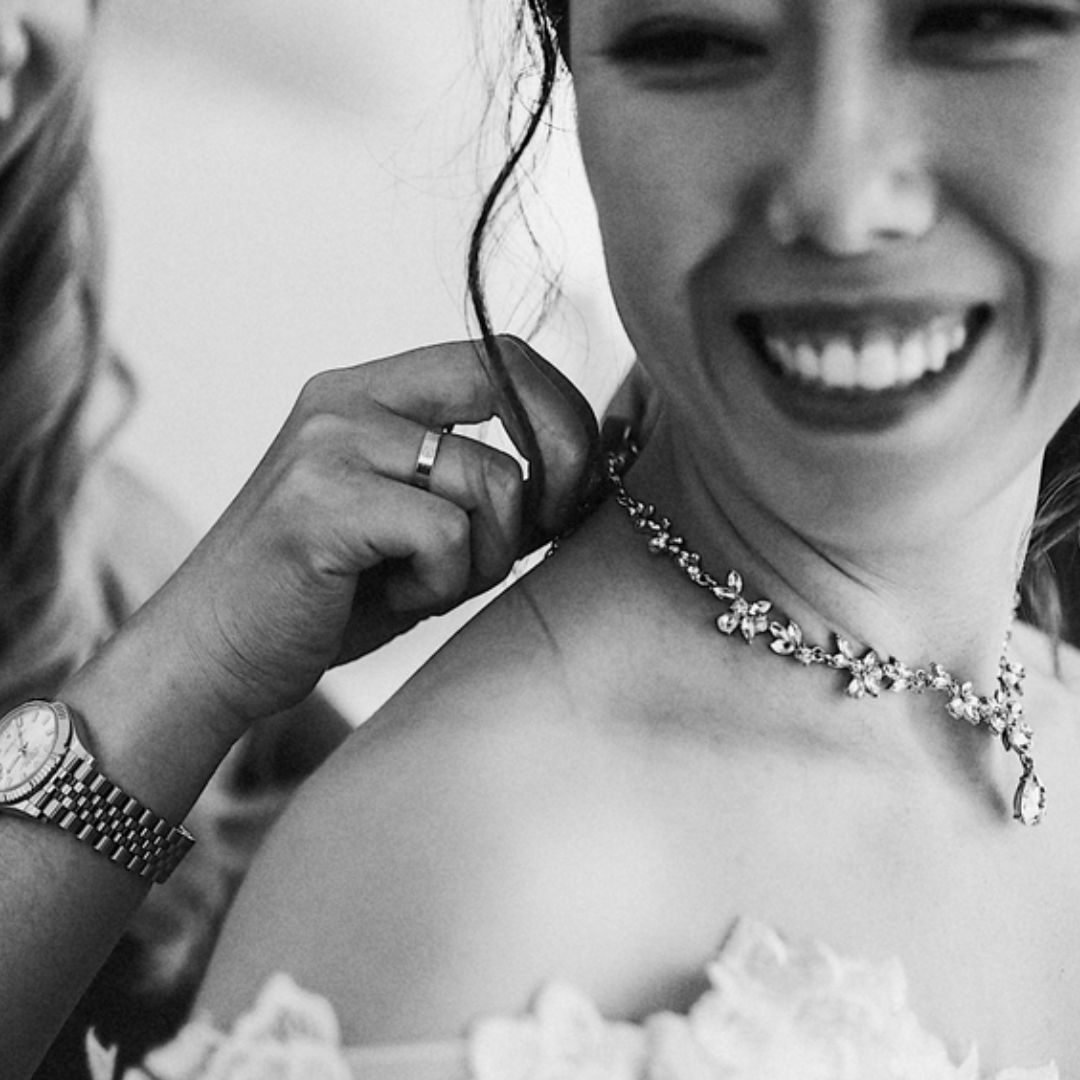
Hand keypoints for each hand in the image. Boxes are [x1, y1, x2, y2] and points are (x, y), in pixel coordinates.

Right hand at [150, 337, 597, 735]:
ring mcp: (330, 445)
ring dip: (485, 556)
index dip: (562, 412)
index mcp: (370, 392)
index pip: (499, 356)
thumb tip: (592, 468)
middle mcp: (347, 400)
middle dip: (562, 456)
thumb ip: (486, 487)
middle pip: (504, 378)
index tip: (577, 484)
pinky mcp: (321, 503)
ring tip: (426, 583)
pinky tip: (397, 599)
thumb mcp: (420, 525)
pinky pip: (446, 533)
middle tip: (553, 523)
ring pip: (490, 481)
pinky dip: (443, 584)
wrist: (216, 655)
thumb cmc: (333, 596)